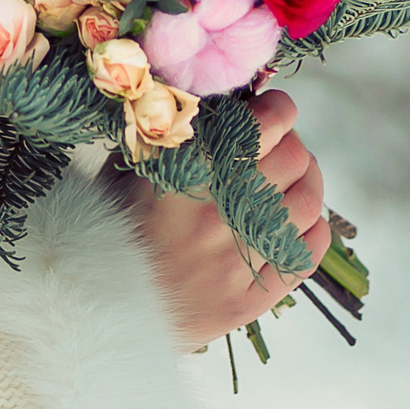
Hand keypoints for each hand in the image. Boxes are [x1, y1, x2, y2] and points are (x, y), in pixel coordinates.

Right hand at [109, 88, 333, 350]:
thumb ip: (172, 132)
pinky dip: (313, 229)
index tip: (275, 109)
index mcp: (188, 171)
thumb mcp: (128, 167)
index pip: (265, 123)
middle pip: (293, 158)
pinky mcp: (249, 299)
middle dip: (293, 143)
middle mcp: (217, 212)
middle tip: (280, 145)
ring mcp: (236, 259)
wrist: (96, 308)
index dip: (279, 109)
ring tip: (293, 180)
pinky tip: (297, 221)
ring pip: (307, 204)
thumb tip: (223, 100)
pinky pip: (307, 254)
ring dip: (307, 182)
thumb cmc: (108, 230)